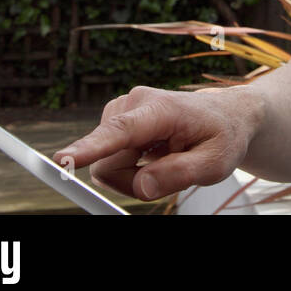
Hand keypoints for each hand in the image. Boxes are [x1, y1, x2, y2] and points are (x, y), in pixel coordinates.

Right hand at [52, 84, 263, 201]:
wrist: (226, 116)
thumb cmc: (223, 136)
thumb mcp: (216, 162)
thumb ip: (180, 174)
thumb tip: (143, 187)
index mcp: (161, 109)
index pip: (121, 131)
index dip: (91, 147)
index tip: (63, 159)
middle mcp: (134, 103)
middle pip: (109, 163)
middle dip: (133, 181)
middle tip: (171, 172)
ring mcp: (121, 111)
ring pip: (106, 165)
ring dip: (133, 175)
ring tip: (167, 159)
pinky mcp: (116, 122)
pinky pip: (109, 161)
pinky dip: (131, 168)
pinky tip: (155, 154)